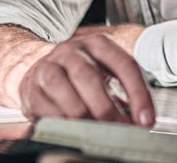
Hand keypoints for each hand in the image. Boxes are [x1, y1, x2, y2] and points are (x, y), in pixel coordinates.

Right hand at [17, 33, 155, 126]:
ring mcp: (48, 68)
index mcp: (98, 44)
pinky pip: (47, 112)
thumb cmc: (81, 74)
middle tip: (119, 130)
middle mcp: (71, 51)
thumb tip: (141, 123)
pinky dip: (64, 125)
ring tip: (97, 133)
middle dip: (107, 109)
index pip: (124, 64)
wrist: (40, 68)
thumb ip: (125, 94)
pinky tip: (74, 131)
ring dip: (85, 119)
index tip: (146, 120)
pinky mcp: (30, 89)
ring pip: (66, 95)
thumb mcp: (106, 73)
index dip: (138, 94)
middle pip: (90, 77)